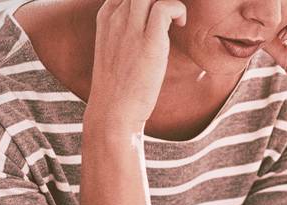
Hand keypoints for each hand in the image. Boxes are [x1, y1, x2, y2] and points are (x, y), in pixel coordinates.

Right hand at [85, 0, 186, 130]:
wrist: (112, 111)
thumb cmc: (119, 84)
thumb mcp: (116, 48)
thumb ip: (127, 29)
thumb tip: (152, 24)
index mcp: (106, 17)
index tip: (159, 11)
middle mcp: (116, 18)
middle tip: (169, 12)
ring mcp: (130, 29)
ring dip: (168, 0)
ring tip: (175, 17)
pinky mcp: (148, 43)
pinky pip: (164, 8)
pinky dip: (177, 10)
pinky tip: (180, 25)